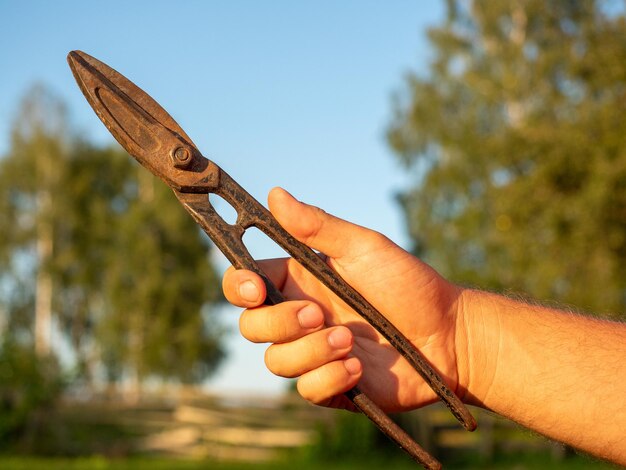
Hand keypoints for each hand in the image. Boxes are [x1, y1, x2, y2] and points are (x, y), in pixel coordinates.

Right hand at [222, 187, 466, 412]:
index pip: (245, 284)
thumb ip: (317, 226)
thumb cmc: (409, 284)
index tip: (257, 288)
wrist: (448, 336)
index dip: (239, 286)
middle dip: (279, 322)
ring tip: (350, 341)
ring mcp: (314, 353)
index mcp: (301, 281)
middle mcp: (300, 317)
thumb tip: (275, 194)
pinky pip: (306, 390)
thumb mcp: (365, 248)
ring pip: (276, 361)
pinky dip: (329, 379)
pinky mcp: (331, 385)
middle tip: (319, 315)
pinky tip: (358, 367)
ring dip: (310, 351)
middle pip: (251, 326)